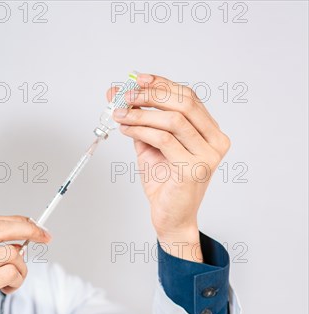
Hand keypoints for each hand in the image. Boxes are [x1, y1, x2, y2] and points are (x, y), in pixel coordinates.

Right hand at [0, 215, 50, 313]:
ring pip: (10, 252)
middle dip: (30, 229)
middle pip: (1, 228)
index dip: (15, 221)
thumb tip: (10, 237)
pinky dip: (16, 280)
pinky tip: (6, 289)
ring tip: (13, 279)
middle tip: (45, 236)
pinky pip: (9, 273)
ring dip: (22, 266)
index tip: (32, 225)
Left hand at [108, 73, 230, 261]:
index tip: (137, 79)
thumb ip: (140, 120)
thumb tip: (117, 94)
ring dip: (140, 113)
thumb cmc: (164, 182)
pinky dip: (141, 130)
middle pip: (184, 102)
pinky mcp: (193, 169)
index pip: (188, 96)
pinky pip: (163, 139)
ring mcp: (207, 155)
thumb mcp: (150, 144)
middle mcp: (215, 141)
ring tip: (119, 114)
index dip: (162, 84)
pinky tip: (126, 128)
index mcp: (210, 131)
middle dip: (150, 94)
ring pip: (173, 120)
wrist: (170, 217)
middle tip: (124, 95)